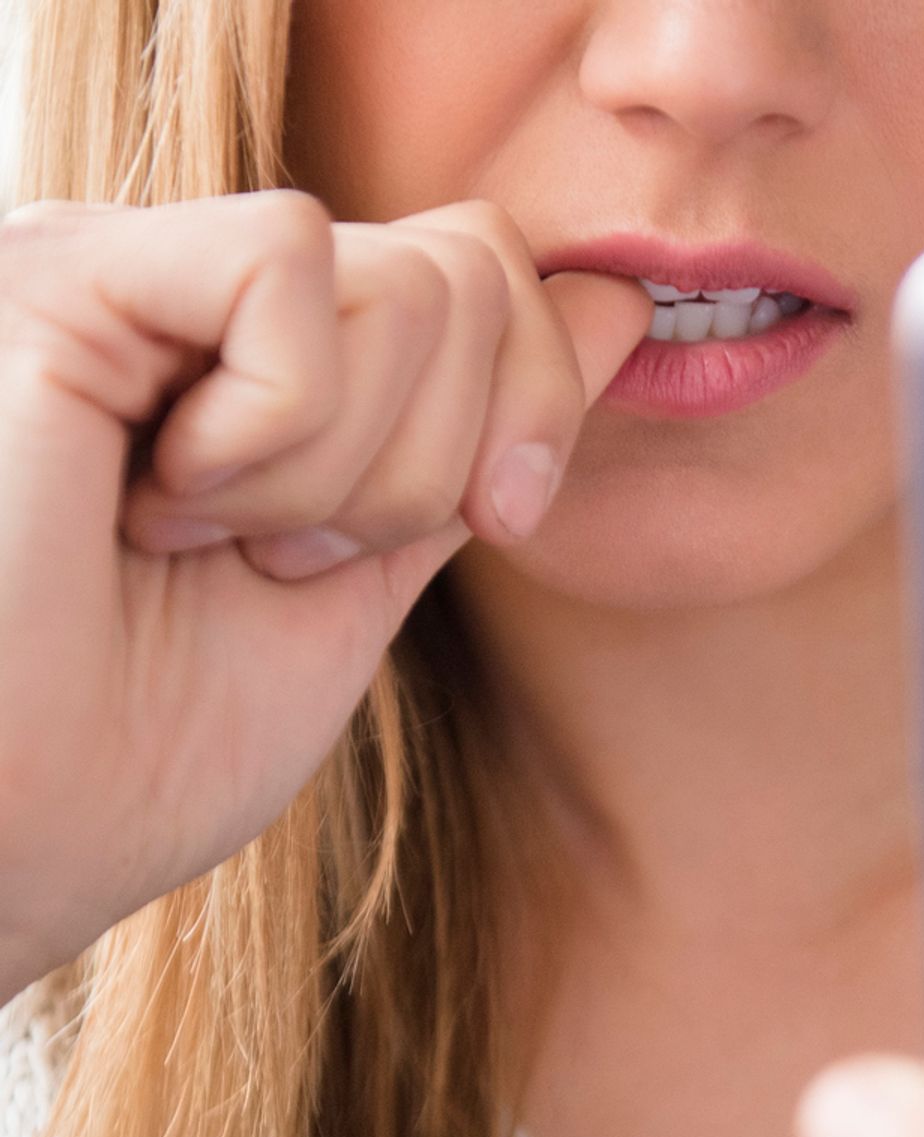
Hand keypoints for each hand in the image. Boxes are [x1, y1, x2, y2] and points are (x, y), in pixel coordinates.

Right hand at [0, 190, 649, 997]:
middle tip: (289, 558)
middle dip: (439, 466)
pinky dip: (273, 430)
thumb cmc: (153, 749)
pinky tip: (158, 500)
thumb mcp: (368, 583)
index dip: (540, 397)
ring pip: (404, 281)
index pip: (483, 270)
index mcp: (264, 358)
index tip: (493, 522)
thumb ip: (473, 443)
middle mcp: (196, 290)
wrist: (18, 835)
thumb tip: (617, 305)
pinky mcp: (66, 270)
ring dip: (344, 477)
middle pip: (469, 272)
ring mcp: (128, 268)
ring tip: (202, 541)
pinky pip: (287, 268)